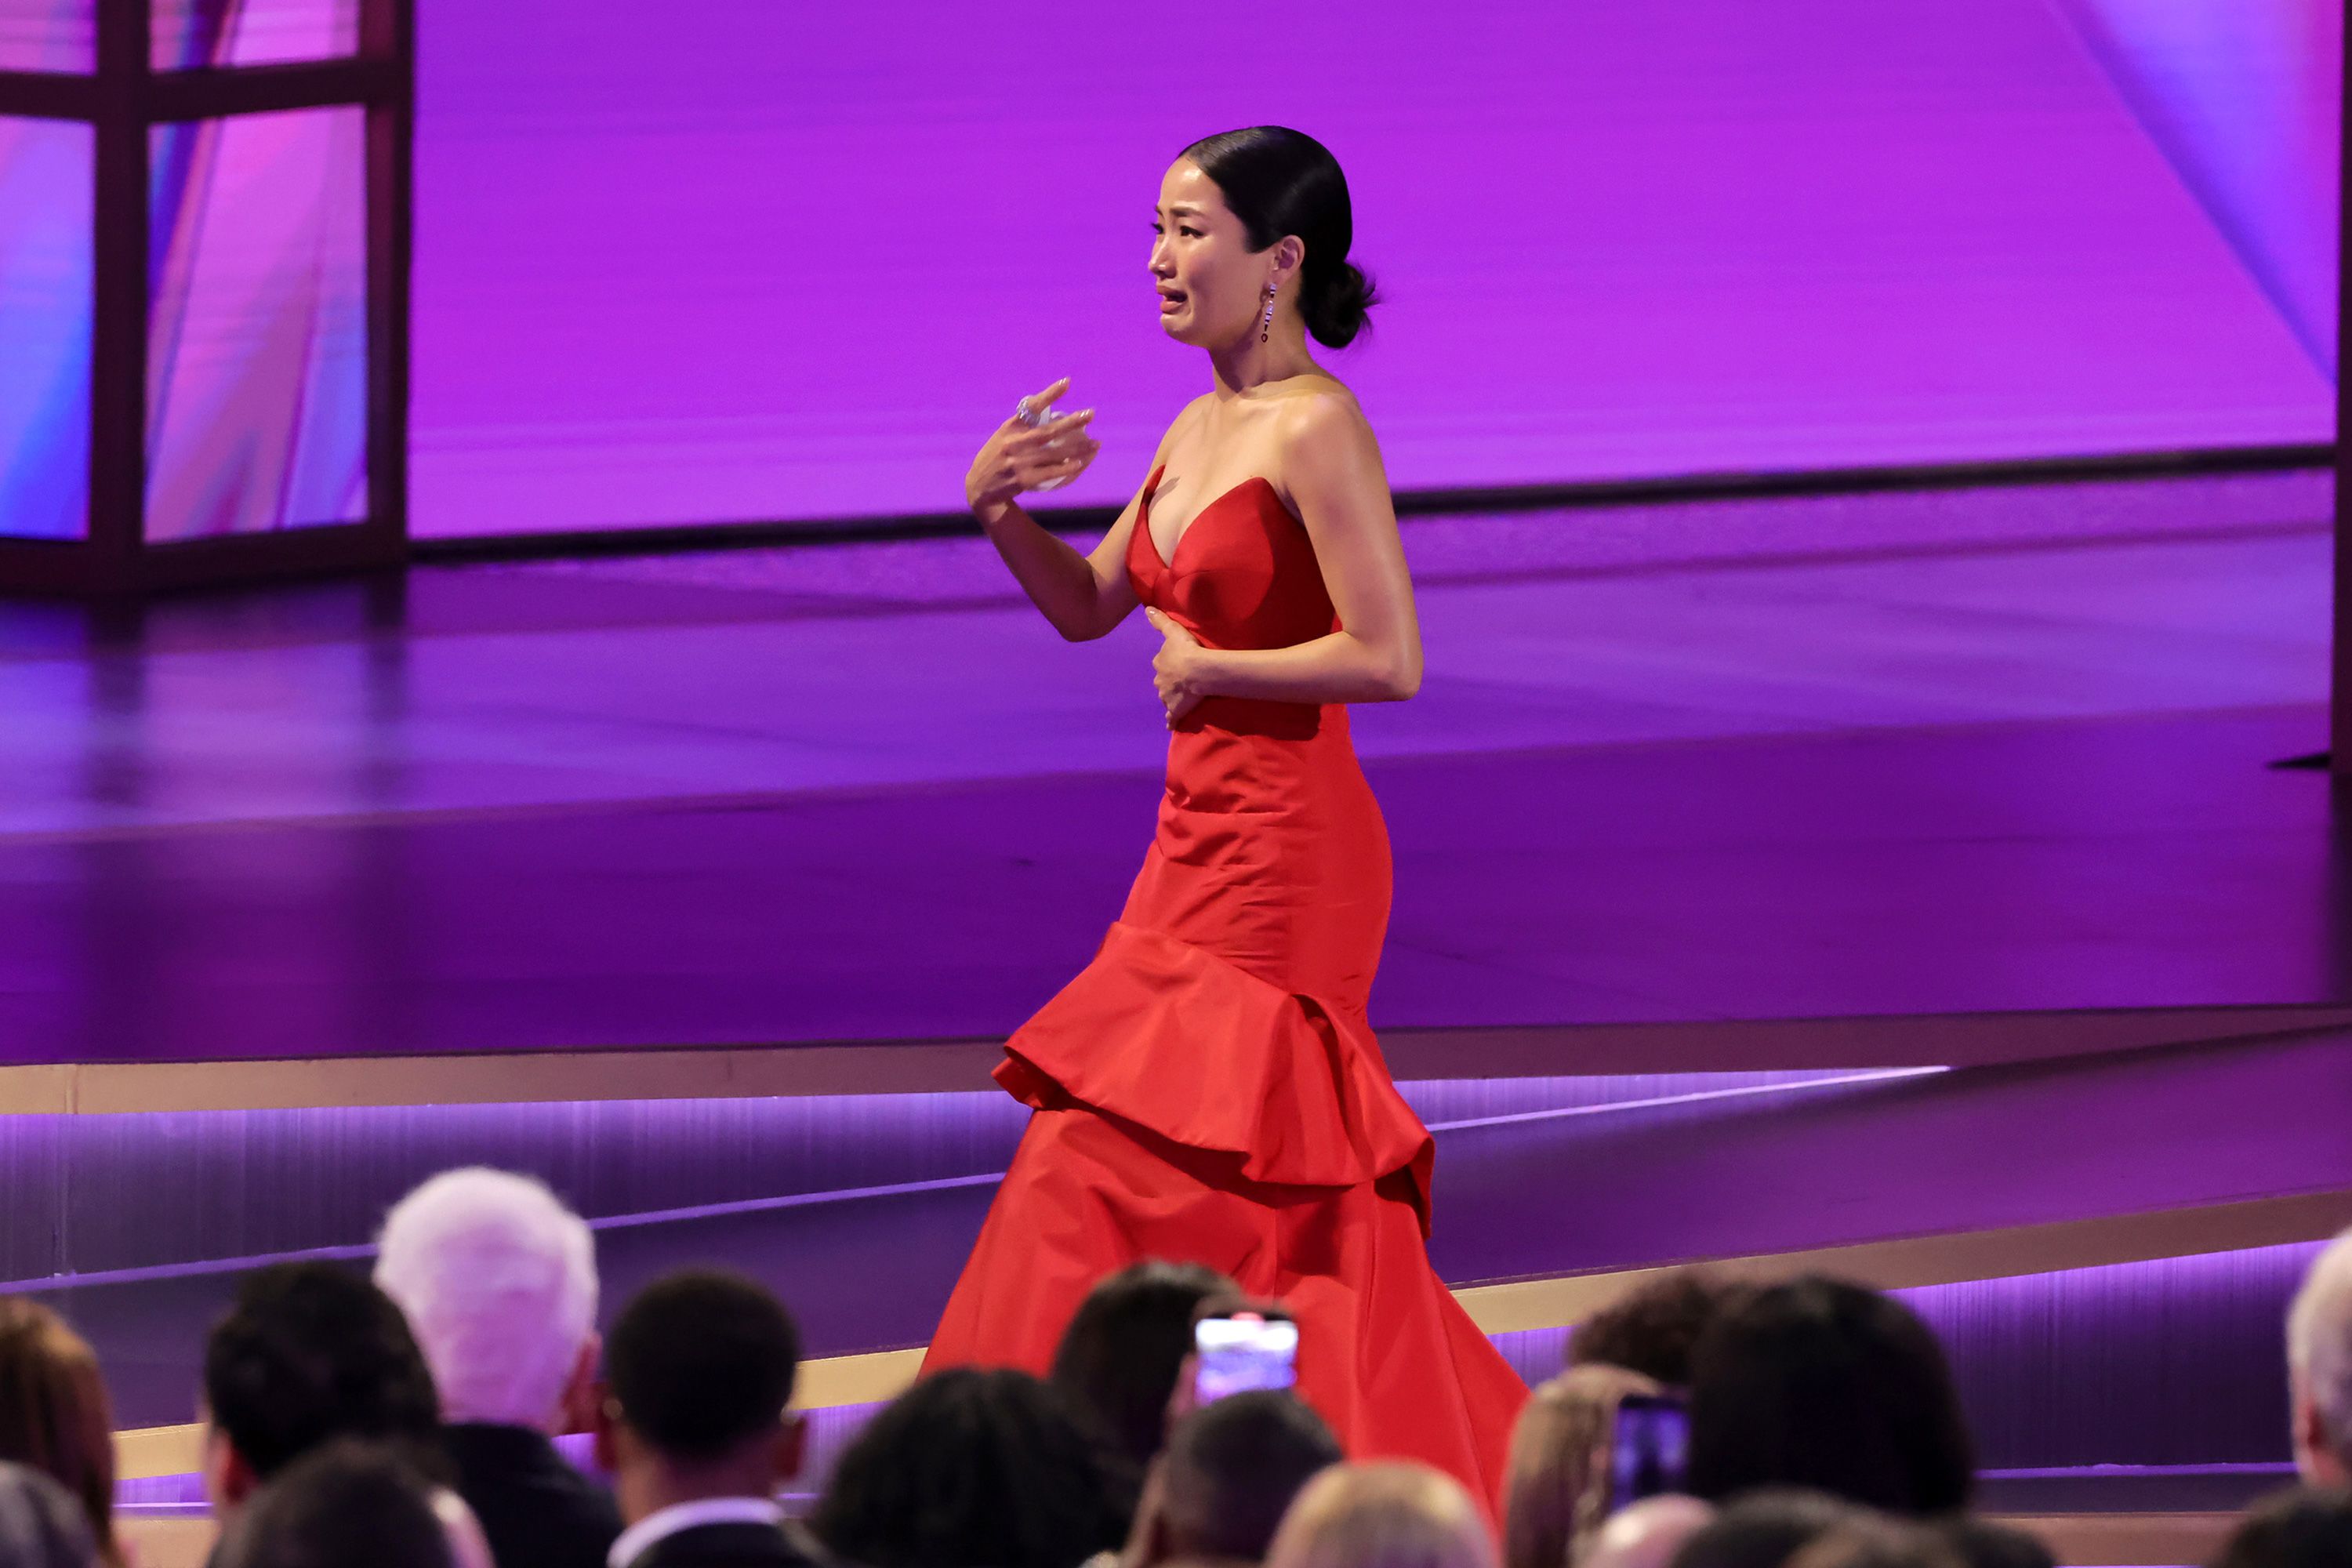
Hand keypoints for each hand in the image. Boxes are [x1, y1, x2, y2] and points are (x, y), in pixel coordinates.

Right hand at [966, 377, 1099, 515]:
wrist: (980, 487)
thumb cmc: (998, 456)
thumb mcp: (1004, 435)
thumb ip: (1024, 425)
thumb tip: (1051, 411)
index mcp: (1009, 428)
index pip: (1030, 407)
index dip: (1049, 394)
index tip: (1067, 382)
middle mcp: (1013, 443)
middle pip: (1047, 431)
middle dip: (1071, 423)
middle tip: (1091, 414)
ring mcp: (1018, 462)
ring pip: (1053, 453)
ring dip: (1077, 448)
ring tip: (1096, 443)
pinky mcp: (1023, 480)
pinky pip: (1050, 473)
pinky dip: (1065, 468)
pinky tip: (1080, 463)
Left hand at [1144, 607, 1206, 725]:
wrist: (1197, 670)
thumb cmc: (1186, 649)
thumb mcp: (1173, 630)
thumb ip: (1160, 621)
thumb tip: (1146, 609)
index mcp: (1160, 663)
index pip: (1161, 663)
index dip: (1169, 663)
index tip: (1177, 662)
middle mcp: (1160, 681)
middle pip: (1162, 681)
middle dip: (1169, 681)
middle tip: (1181, 679)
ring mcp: (1166, 697)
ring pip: (1166, 697)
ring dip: (1171, 697)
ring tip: (1181, 697)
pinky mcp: (1175, 710)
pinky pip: (1171, 718)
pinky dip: (1171, 721)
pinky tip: (1171, 726)